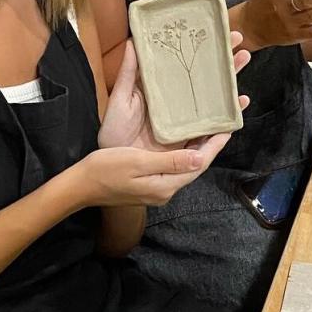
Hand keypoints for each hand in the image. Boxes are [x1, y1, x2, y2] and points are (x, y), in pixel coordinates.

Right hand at [76, 135, 229, 207]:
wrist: (81, 186)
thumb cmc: (106, 169)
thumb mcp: (138, 162)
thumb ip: (169, 161)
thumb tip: (198, 159)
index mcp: (165, 185)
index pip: (198, 164)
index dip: (215, 145)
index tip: (229, 127)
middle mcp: (166, 189)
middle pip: (195, 165)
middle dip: (210, 145)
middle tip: (224, 122)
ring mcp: (158, 188)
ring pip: (186, 164)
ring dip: (198, 147)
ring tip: (209, 126)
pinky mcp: (150, 183)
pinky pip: (174, 165)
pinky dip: (183, 150)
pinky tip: (184, 137)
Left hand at [99, 40, 249, 151]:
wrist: (113, 164)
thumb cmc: (114, 130)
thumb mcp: (121, 98)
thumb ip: (129, 72)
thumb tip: (134, 40)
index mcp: (165, 91)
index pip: (190, 67)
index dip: (208, 52)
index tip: (223, 34)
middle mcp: (179, 106)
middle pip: (209, 84)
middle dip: (228, 67)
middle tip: (243, 50)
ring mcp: (186, 125)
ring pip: (215, 106)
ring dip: (232, 92)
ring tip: (244, 82)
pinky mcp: (188, 144)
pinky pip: (211, 134)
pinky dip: (226, 124)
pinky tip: (237, 112)